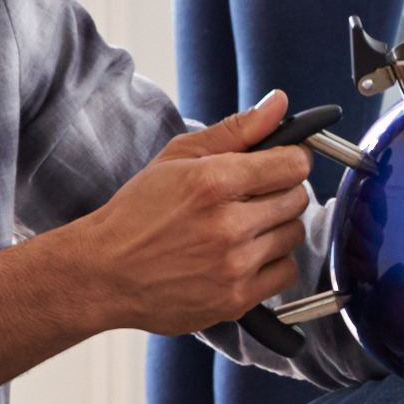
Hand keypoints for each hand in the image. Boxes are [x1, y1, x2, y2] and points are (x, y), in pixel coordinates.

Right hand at [71, 92, 311, 332]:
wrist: (105, 273)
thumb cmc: (137, 213)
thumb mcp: (178, 157)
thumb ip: (235, 130)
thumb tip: (279, 103)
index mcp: (214, 182)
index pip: (293, 164)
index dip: (291, 160)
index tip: (279, 165)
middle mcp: (228, 225)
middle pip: (297, 199)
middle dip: (280, 193)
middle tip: (251, 198)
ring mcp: (233, 266)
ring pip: (294, 235)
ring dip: (276, 229)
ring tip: (243, 228)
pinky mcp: (236, 300)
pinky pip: (286, 274)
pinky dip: (272, 264)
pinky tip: (244, 256)